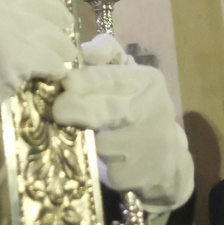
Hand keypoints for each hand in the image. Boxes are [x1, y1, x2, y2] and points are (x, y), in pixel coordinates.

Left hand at [53, 37, 193, 209]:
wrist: (166, 158)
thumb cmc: (134, 107)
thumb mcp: (125, 74)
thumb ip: (105, 53)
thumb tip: (83, 50)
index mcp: (147, 81)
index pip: (110, 78)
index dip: (82, 81)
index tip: (62, 84)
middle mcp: (155, 110)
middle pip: (108, 110)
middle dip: (76, 109)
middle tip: (57, 111)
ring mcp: (153, 145)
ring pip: (105, 144)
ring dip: (89, 142)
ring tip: (89, 137)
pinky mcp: (148, 174)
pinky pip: (112, 172)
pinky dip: (103, 169)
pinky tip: (107, 162)